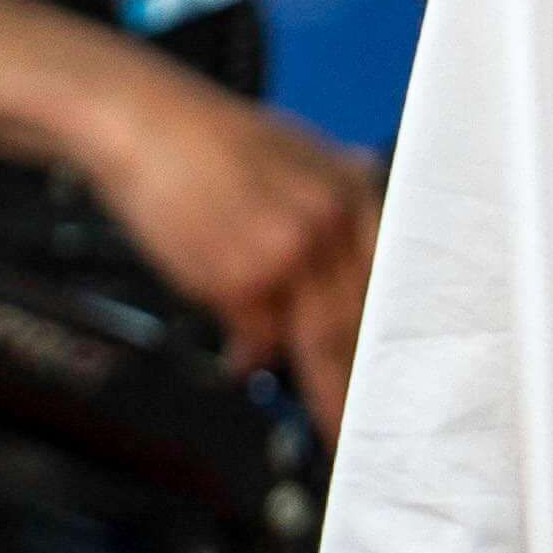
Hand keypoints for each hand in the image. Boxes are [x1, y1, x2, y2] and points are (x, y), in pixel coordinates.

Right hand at [71, 51, 379, 418]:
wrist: (144, 125)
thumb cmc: (211, 140)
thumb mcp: (298, 152)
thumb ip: (339, 197)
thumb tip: (370, 242)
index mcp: (354, 190)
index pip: (395, 278)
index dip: (402, 335)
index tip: (408, 375)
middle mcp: (330, 222)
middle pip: (362, 319)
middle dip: (369, 379)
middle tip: (378, 420)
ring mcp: (287, 254)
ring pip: (319, 340)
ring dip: (326, 391)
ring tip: (337, 428)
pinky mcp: (239, 280)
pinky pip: (257, 342)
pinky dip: (250, 358)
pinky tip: (242, 361)